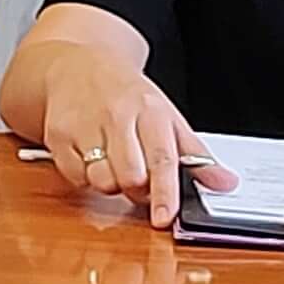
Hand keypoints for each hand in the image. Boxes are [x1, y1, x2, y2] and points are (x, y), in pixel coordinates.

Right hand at [34, 45, 231, 226]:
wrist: (76, 65)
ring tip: (114, 166)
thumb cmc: (127, 95)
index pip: (162, 159)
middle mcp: (117, 116)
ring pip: (101, 180)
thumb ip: (195, 154)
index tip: (165, 219)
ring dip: (111, 185)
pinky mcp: (58, 134)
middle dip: (137, 191)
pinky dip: (86, 178)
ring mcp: (85, 124)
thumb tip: (225, 183)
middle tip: (139, 182)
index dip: (165, 193)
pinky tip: (91, 159)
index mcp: (151, 111)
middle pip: (130, 176)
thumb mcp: (166, 116)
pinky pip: (75, 176)